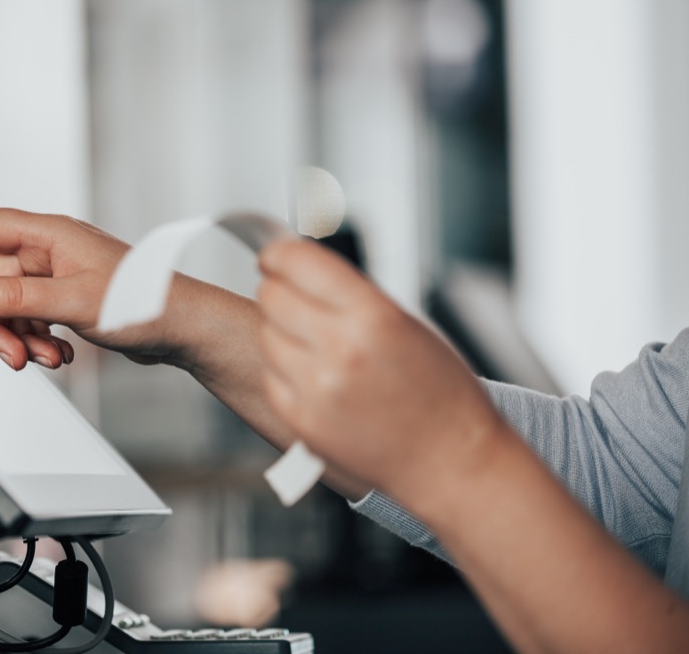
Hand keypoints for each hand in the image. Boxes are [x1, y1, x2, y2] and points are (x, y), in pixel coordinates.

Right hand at [0, 208, 198, 369]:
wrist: (183, 328)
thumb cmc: (146, 303)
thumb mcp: (75, 304)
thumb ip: (19, 300)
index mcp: (47, 235)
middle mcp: (46, 250)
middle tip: (17, 356)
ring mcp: (54, 275)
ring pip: (6, 307)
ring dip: (18, 338)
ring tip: (48, 359)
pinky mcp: (62, 299)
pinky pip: (27, 319)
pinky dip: (35, 341)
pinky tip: (60, 356)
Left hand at [253, 237, 506, 503]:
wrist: (450, 462)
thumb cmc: (440, 394)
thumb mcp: (407, 325)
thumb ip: (351, 296)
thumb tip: (301, 269)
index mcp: (372, 316)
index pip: (297, 262)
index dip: (278, 254)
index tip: (273, 256)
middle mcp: (340, 349)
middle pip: (271, 295)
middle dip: (278, 290)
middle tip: (293, 297)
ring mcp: (316, 387)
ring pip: (266, 334)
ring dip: (281, 331)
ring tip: (315, 344)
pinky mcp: (301, 419)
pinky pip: (270, 375)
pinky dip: (284, 370)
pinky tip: (315, 376)